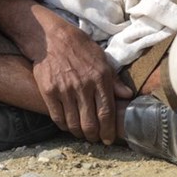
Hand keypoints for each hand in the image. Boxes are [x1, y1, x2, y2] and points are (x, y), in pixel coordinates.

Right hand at [30, 16, 131, 143]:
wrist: (51, 37)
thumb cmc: (79, 46)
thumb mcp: (101, 58)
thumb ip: (114, 79)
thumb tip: (127, 95)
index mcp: (100, 77)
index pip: (107, 112)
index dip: (108, 130)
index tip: (108, 139)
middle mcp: (83, 86)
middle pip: (90, 123)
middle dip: (94, 136)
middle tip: (94, 138)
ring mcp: (65, 90)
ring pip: (74, 124)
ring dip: (78, 133)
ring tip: (81, 133)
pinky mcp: (49, 92)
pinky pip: (57, 118)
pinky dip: (64, 125)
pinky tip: (67, 124)